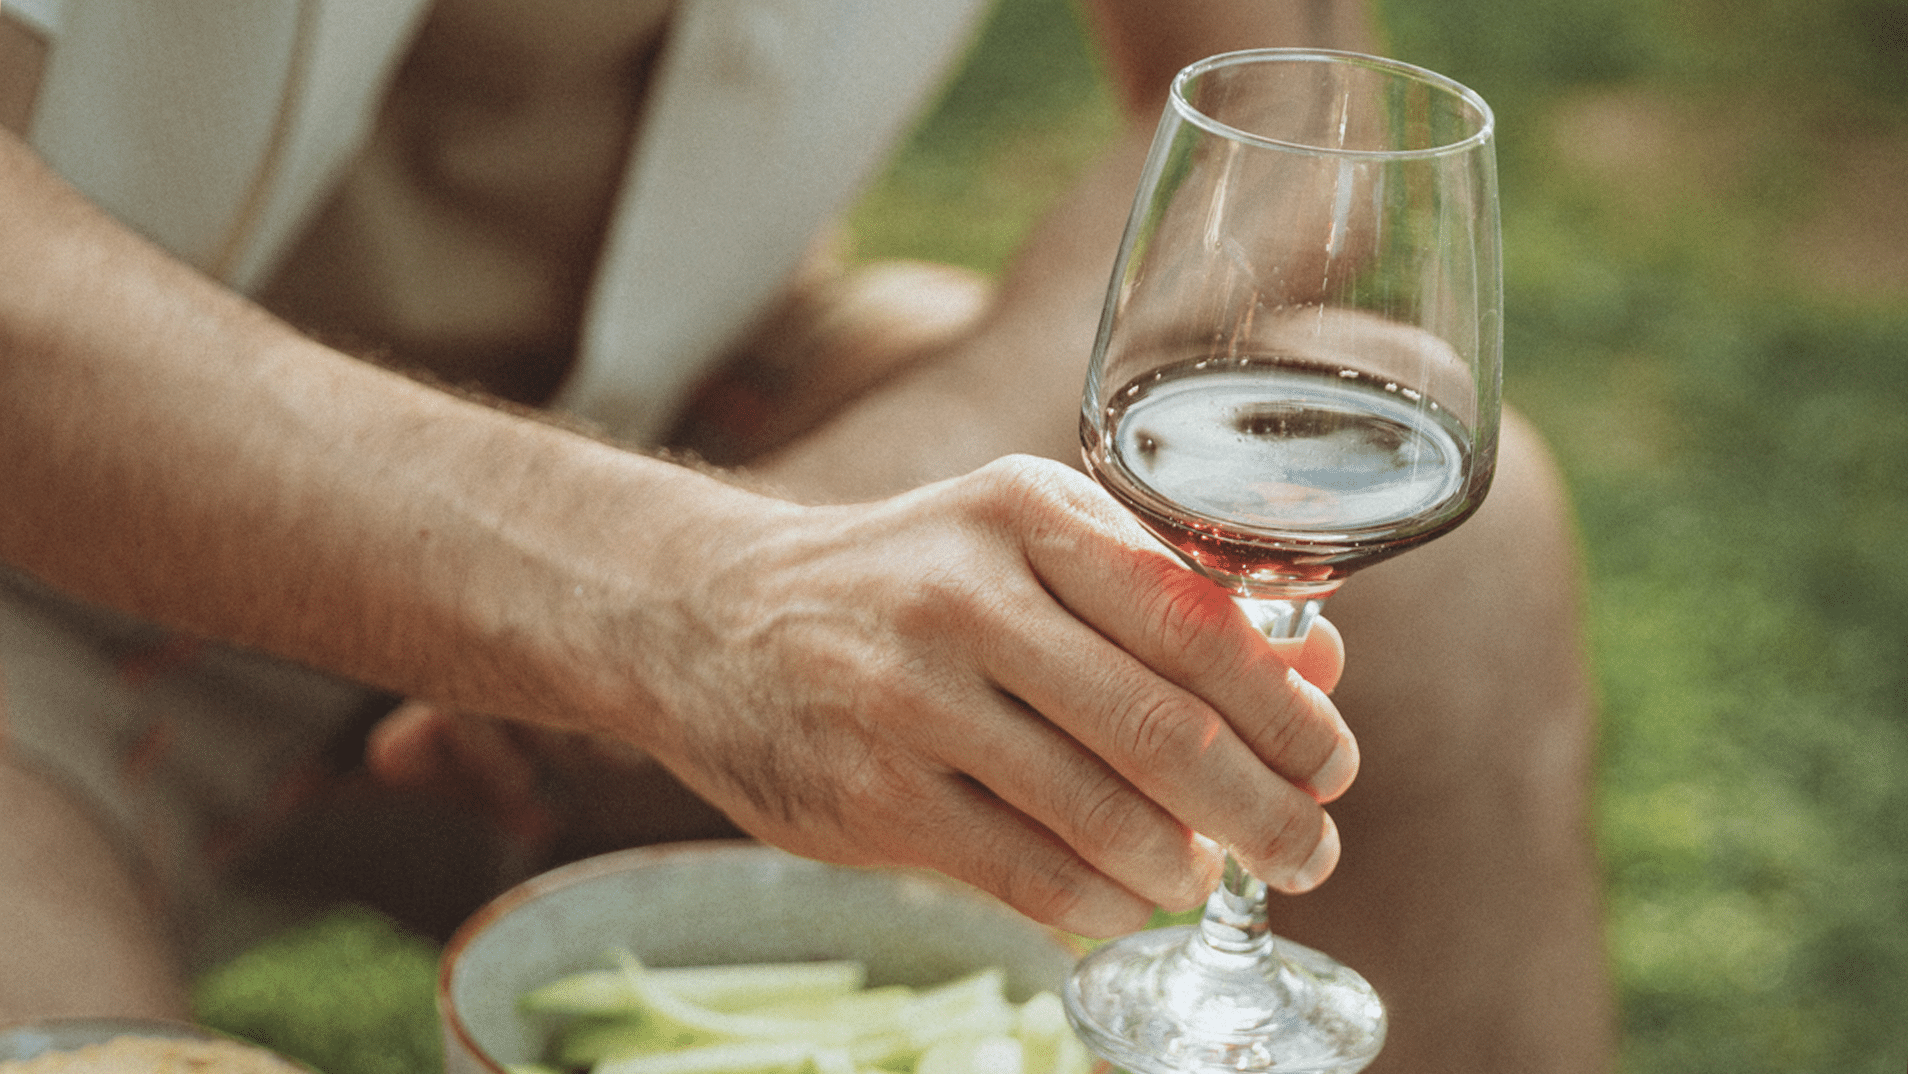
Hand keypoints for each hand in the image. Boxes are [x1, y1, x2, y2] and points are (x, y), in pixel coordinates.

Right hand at [605, 454, 1353, 937]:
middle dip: (1263, 811)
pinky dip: (1099, 903)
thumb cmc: (908, 577)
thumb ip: (1167, 594)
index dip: (1286, 711)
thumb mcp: (1026, 543)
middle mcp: (966, 596)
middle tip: (1310, 852)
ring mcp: (908, 701)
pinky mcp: (870, 796)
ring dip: (1182, 866)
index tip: (1334, 765)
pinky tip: (1122, 900)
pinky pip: (1025, 872)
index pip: (1194, 621)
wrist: (711, 618)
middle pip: (1162, 730)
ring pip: (1099, 815)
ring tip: (1203, 874)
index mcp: (1025, 513)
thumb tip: (1318, 669)